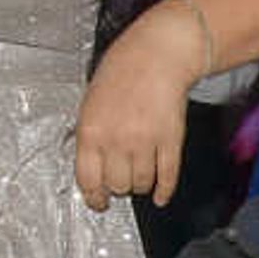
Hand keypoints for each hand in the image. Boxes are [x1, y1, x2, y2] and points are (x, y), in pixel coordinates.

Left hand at [76, 0, 205, 210]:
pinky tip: (161, 195)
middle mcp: (117, 140)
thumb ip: (90, 137)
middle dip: (118, 187)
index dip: (93, 197)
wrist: (157, 55)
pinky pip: (167, 176)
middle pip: (116, 186)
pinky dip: (164, 190)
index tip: (98, 202)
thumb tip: (93, 169)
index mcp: (91, 131)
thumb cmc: (122, 72)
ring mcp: (146, 142)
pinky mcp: (171, 141)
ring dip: (139, 185)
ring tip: (139, 176)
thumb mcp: (91, 103)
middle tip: (121, 181)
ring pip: (141, 184)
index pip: (88, 180)